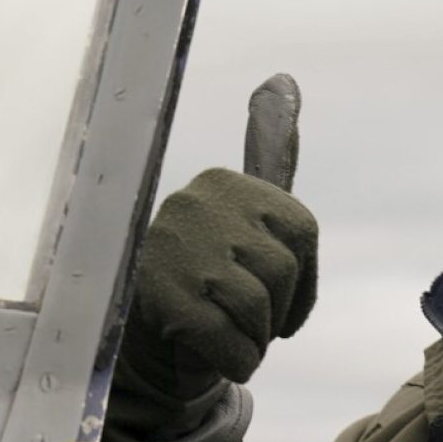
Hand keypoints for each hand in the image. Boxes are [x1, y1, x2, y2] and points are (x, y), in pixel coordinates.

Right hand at [122, 75, 316, 397]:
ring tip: (228, 334)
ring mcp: (180, 251)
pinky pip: (235, 344)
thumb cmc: (206, 276)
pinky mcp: (167, 301)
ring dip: (254, 339)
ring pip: (259, 309)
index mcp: (227, 184)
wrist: (140, 334)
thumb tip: (284, 80)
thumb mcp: (244, 218)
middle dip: (274, 311)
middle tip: (245, 318)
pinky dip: (237, 361)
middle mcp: (200, 206)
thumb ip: (269, 155)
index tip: (280, 299)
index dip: (301, 281)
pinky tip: (217, 352)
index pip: (302, 233)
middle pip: (282, 271)